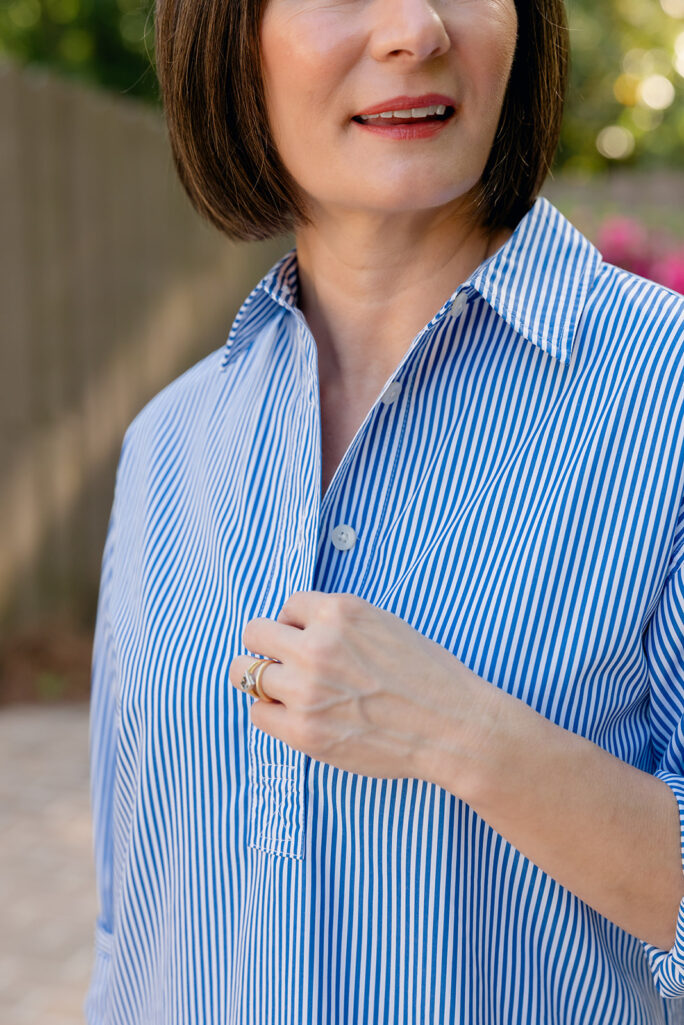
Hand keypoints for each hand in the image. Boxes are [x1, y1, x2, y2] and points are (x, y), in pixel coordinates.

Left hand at [229, 590, 492, 787]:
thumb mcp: (384, 624)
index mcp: (339, 613)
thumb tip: (299, 626)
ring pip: (246, 673)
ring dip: (262, 678)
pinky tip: (292, 713)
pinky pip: (258, 712)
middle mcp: (317, 646)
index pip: (288, 605)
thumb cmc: (427, 676)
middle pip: (254, 632)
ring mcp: (307, 690)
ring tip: (281, 687)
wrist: (451, 727)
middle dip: (266, 644)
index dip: (296, 623)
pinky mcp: (304, 731)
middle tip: (282, 660)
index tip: (306, 638)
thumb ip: (339, 622)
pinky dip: (270, 712)